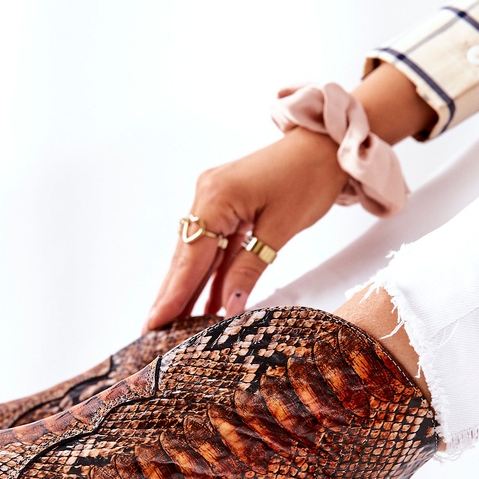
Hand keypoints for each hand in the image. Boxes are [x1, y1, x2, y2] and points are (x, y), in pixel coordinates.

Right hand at [144, 128, 346, 330]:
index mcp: (215, 198)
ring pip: (197, 255)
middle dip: (171, 297)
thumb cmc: (310, 177)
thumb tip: (229, 308)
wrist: (325, 145)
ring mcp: (213, 200)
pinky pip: (214, 247)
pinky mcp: (226, 206)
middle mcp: (206, 196)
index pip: (190, 258)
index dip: (172, 295)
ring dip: (189, 290)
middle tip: (152, 333)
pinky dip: (212, 275)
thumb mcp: (281, 228)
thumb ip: (250, 268)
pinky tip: (205, 304)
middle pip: (185, 258)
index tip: (154, 324)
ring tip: (174, 326)